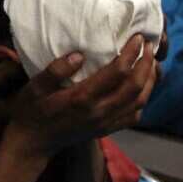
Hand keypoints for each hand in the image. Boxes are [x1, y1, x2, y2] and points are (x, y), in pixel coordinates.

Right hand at [7, 35, 157, 158]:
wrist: (32, 144)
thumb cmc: (31, 111)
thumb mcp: (35, 87)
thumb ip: (55, 70)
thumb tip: (79, 56)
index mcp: (82, 98)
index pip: (117, 72)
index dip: (131, 53)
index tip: (137, 37)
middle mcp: (98, 112)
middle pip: (135, 87)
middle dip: (146, 64)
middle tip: (149, 46)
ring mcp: (104, 123)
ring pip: (139, 103)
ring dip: (149, 81)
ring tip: (151, 63)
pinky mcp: (106, 130)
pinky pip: (133, 116)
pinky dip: (143, 100)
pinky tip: (142, 87)